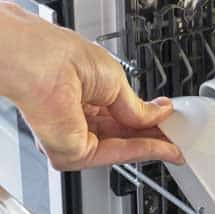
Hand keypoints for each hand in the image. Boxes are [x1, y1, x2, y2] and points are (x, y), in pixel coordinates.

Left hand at [14, 32, 182, 169]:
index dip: (145, 123)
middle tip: (176, 136)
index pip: (118, 118)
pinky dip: (141, 150)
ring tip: (173, 140)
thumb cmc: (59, 57)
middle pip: (121, 137)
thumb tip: (159, 114)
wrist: (38, 62)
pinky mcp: (71, 154)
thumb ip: (136, 108)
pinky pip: (116, 154)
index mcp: (80, 98)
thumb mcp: (114, 81)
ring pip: (121, 149)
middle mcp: (73, 122)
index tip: (168, 125)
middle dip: (151, 137)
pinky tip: (160, 145)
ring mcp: (71, 140)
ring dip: (151, 145)